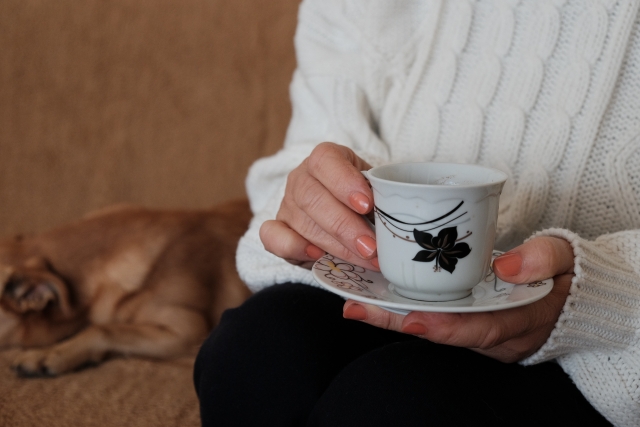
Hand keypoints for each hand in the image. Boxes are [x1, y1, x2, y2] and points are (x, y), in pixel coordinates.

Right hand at [259, 142, 378, 269]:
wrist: (342, 211)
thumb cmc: (363, 198)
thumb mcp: (376, 188)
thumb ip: (382, 196)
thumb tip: (396, 215)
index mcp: (325, 159)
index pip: (326, 161)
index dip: (344, 182)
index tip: (367, 205)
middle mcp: (301, 178)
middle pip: (313, 198)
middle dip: (345, 226)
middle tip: (371, 247)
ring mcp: (287, 204)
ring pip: (303, 223)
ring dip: (336, 245)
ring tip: (364, 259)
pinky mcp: (276, 229)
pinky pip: (272, 237)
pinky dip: (294, 247)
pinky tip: (317, 256)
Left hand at [343, 236, 573, 362]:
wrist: (568, 292)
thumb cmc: (567, 276)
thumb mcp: (567, 261)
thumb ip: (545, 260)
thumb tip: (507, 267)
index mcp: (516, 321)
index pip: (478, 329)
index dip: (444, 328)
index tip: (411, 320)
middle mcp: (488, 329)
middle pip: (438, 330)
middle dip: (396, 322)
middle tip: (357, 311)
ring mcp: (473, 322)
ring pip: (427, 321)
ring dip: (389, 315)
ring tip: (353, 303)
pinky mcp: (463, 312)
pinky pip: (429, 310)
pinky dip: (400, 304)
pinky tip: (372, 293)